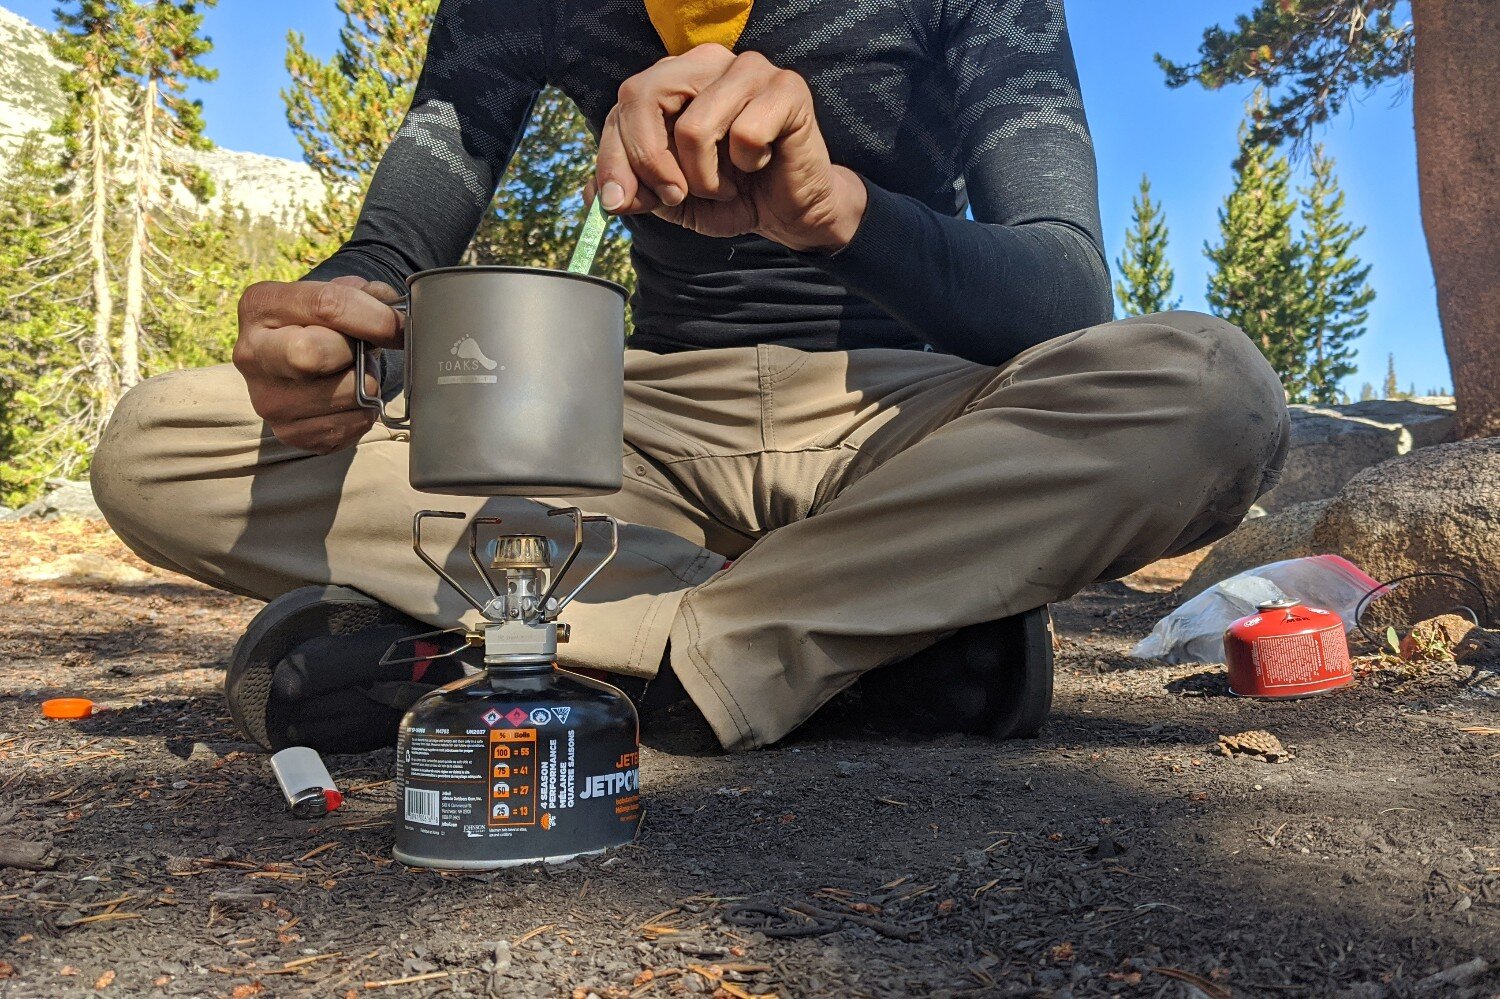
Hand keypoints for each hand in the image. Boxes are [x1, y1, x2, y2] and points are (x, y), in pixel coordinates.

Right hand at [233, 276, 403, 452]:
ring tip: (354, 371)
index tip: (399, 325)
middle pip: (312, 355)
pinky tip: (349, 396)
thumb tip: (393, 310)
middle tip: (366, 349)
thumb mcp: (335, 295)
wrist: (300, 366)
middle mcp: (253, 354)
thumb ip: (365, 294)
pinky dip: (366, 408)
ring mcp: (268, 400)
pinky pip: (355, 422)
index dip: (374, 316)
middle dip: (356, 352)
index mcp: (260, 306)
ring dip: (368, 382)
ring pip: (349, 392)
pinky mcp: (291, 433)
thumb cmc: (322, 324)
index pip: (324, 305)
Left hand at [594, 44, 866, 252]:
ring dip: (705, 177)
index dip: (614, 157)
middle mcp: (706, 62)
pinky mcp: (787, 87)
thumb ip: (635, 189)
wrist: (790, 214)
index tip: (619, 202)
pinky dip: (748, 164)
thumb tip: (596, 195)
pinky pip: (745, 133)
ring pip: (694, 126)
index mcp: (674, 78)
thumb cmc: (732, 195)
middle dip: (650, 161)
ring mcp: (748, 68)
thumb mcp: (671, 200)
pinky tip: (762, 162)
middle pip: (645, 96)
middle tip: (676, 195)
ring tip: (726, 184)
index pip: (624, 104)